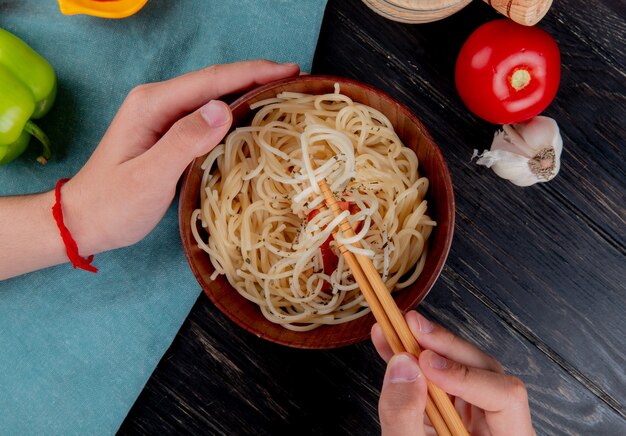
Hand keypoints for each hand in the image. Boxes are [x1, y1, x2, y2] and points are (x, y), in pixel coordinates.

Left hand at [62, 60, 299, 254]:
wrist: (84, 221)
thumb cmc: (113, 203)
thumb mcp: (149, 176)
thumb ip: (185, 141)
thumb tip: (224, 109)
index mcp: (153, 105)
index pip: (211, 81)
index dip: (252, 73)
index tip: (289, 71)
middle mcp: (158, 103)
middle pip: (214, 83)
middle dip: (255, 77)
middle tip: (294, 81)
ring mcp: (163, 118)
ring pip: (213, 98)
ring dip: (247, 93)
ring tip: (282, 93)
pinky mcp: (169, 134)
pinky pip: (207, 117)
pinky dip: (234, 113)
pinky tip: (252, 117)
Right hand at [372, 311, 533, 435]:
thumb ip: (405, 415)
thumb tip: (401, 365)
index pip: (504, 395)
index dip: (464, 374)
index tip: (425, 364)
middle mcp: (498, 428)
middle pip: (483, 372)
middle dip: (443, 348)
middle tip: (410, 328)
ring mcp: (477, 420)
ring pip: (460, 370)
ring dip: (425, 348)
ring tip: (395, 330)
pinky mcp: (452, 416)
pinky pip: (436, 382)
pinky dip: (412, 363)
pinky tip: (389, 345)